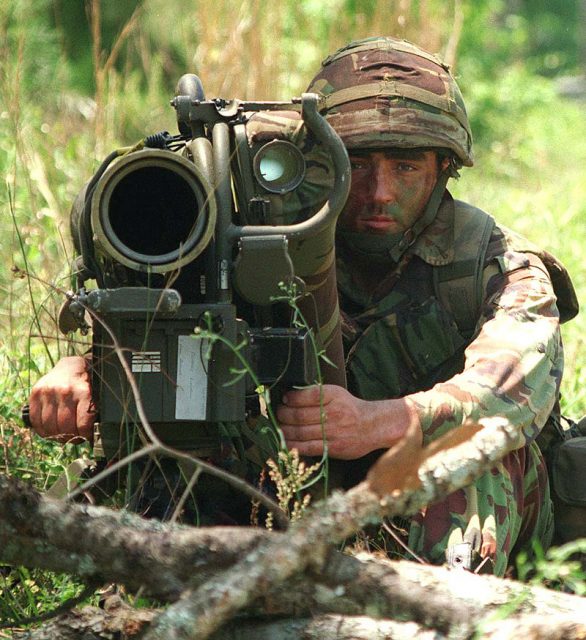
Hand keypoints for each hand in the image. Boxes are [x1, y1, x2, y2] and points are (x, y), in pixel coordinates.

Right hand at [28, 356, 94, 442]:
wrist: (70, 366)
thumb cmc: (86, 383)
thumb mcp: (96, 393)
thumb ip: (95, 411)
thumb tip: (97, 433)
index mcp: (83, 391)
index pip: (82, 424)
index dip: (85, 435)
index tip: (88, 437)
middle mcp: (64, 391)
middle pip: (65, 427)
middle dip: (72, 438)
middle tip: (76, 438)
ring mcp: (48, 392)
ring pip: (49, 427)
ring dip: (58, 436)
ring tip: (65, 436)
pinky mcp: (36, 393)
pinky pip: (36, 420)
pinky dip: (43, 431)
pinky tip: (51, 431)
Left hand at [276, 384, 408, 459]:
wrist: (372, 426)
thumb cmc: (350, 408)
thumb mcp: (336, 393)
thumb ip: (316, 394)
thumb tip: (289, 397)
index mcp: (333, 395)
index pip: (306, 395)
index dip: (291, 398)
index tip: (284, 400)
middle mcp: (333, 413)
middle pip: (299, 415)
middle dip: (283, 415)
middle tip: (277, 414)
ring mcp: (333, 431)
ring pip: (300, 432)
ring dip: (284, 431)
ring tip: (279, 428)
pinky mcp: (333, 447)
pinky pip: (307, 447)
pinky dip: (293, 445)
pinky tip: (285, 442)